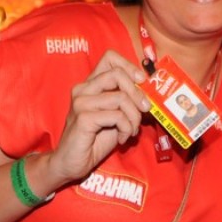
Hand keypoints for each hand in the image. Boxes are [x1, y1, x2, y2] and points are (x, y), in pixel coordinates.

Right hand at [46, 50, 151, 184]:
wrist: (71, 163)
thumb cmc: (95, 139)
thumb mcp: (116, 116)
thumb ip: (127, 101)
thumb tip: (149, 93)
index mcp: (90, 84)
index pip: (110, 58)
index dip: (130, 66)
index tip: (142, 81)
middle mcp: (83, 89)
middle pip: (117, 74)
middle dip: (138, 93)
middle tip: (144, 110)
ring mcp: (81, 103)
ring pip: (121, 97)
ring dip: (134, 117)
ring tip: (131, 130)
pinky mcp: (83, 118)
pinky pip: (117, 115)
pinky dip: (127, 128)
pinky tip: (123, 138)